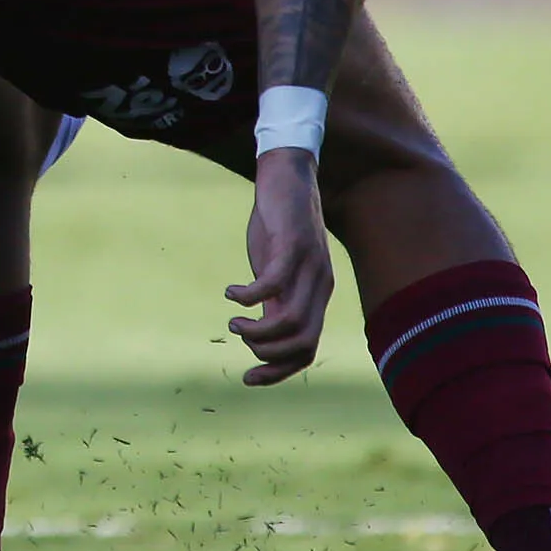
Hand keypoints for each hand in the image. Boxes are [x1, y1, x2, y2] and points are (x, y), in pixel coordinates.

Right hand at [224, 147, 331, 385]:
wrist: (288, 174)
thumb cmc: (278, 224)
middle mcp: (319, 285)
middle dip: (267, 353)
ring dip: (256, 329)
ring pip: (290, 320)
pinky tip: (231, 290)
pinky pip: (273, 284)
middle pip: (301, 342)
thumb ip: (275, 298)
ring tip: (234, 318)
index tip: (249, 377)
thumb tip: (260, 332)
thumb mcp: (276, 267)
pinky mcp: (292, 245)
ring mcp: (309, 265)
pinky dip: (248, 296)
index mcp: (317, 295)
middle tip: (239, 334)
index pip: (306, 350)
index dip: (279, 371)